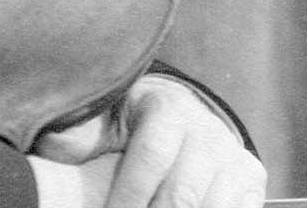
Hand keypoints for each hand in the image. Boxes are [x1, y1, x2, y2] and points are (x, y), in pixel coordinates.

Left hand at [28, 75, 265, 207]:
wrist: (178, 114)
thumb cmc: (127, 124)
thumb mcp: (101, 120)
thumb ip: (79, 133)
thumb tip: (55, 142)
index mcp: (166, 109)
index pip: (150, 158)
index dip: (127, 196)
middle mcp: (206, 129)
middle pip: (182, 192)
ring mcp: (233, 154)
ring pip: (212, 206)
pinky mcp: (251, 176)